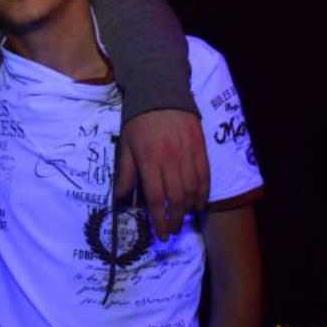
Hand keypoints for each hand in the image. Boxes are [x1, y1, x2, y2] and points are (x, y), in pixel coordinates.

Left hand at [115, 109, 209, 240]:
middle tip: (173, 231)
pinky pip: (205, 176)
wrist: (162, 93)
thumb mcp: (126, 145)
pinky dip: (204, 193)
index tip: (162, 234)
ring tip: (184, 219)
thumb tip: (121, 197)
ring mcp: (188, 154)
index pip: (156, 197)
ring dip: (189, 209)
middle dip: (175, 219)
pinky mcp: (201, 148)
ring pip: (193, 190)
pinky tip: (199, 204)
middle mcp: (170, 160)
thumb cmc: (139, 121)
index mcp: (149, 161)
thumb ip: (126, 172)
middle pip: (177, 198)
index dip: (160, 219)